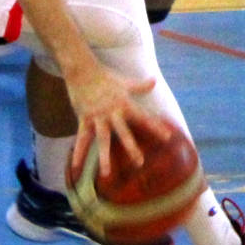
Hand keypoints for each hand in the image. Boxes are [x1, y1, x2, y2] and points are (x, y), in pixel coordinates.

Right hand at [64, 56, 171, 180]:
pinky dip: (78, 153)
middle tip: (139, 162)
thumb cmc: (105, 76)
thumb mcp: (124, 82)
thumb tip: (155, 80)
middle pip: (123, 133)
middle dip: (131, 148)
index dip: (155, 127)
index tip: (168, 137)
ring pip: (102, 140)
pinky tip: (76, 167)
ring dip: (104, 157)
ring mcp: (97, 117)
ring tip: (106, 174)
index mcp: (124, 104)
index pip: (143, 117)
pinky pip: (82, 139)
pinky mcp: (84, 119)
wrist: (82, 70)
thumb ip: (140, 85)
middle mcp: (112, 113)